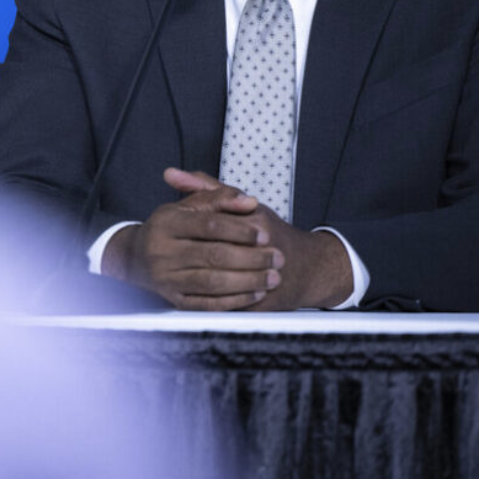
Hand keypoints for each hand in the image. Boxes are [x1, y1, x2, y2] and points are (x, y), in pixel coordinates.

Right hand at [102, 172, 282, 310]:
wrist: (137, 258)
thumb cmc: (170, 229)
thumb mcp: (188, 205)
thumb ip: (219, 197)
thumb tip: (248, 201)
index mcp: (166, 222)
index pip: (209, 224)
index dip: (240, 229)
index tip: (265, 234)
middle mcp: (162, 251)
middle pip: (214, 255)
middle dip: (251, 258)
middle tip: (277, 258)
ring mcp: (166, 278)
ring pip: (213, 281)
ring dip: (248, 281)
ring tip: (272, 277)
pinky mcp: (173, 300)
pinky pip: (207, 303)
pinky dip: (234, 300)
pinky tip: (254, 293)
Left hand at [160, 169, 352, 310]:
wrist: (308, 266)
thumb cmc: (269, 231)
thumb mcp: (240, 203)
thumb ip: (206, 188)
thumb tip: (170, 173)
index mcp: (257, 221)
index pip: (213, 225)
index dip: (190, 233)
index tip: (177, 235)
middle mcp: (264, 248)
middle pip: (215, 255)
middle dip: (191, 257)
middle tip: (176, 256)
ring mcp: (266, 276)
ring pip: (221, 282)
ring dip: (198, 278)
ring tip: (186, 273)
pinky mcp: (264, 302)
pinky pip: (231, 304)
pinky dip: (211, 300)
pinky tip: (200, 293)